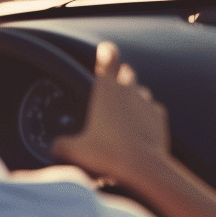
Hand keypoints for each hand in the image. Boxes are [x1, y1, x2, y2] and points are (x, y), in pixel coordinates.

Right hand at [52, 42, 169, 184]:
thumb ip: (60, 145)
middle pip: (125, 73)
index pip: (107, 61)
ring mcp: (147, 102)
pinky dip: (146, 116)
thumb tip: (55, 148)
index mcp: (105, 90)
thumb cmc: (108, 155)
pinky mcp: (160, 117)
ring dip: (133, 97)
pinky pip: (152, 110)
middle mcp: (128, 90)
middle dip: (120, 75)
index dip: (106, 52)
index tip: (107, 48)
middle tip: (113, 82)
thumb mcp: (74, 151)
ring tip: (124, 113)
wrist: (145, 168)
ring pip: (140, 91)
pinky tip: (138, 130)